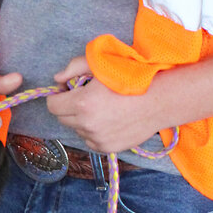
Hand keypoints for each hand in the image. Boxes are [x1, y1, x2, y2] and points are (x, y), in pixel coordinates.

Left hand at [47, 56, 164, 153]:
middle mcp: (87, 124)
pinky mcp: (107, 148)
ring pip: (77, 130)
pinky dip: (94, 131)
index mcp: (82, 103)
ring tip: (101, 108)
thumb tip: (57, 78)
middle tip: (84, 97)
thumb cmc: (131, 78)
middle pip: (62, 118)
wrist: (159, 100)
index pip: (52, 105)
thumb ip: (74, 68)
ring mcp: (97, 138)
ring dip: (82, 120)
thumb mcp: (101, 64)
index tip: (67, 90)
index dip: (58, 96)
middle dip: (68, 107)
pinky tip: (109, 119)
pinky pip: (90, 140)